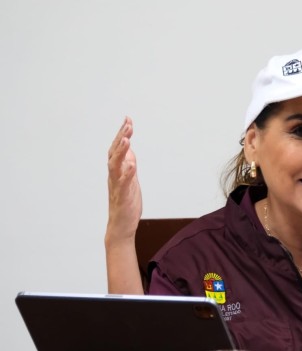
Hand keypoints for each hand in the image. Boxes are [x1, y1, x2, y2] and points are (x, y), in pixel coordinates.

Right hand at [106, 116, 141, 244]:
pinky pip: (123, 183)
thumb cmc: (126, 203)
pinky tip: (131, 164)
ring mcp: (117, 186)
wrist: (121, 226)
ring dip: (120, 151)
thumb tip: (130, 151)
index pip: (118, 149)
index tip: (128, 119)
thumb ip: (129, 165)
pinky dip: (126, 173)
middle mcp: (114, 176)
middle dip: (121, 137)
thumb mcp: (130, 180)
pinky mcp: (122, 196)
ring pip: (115, 165)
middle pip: (114, 153)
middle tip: (128, 123)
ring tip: (126, 139)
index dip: (122, 134)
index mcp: (117, 171)